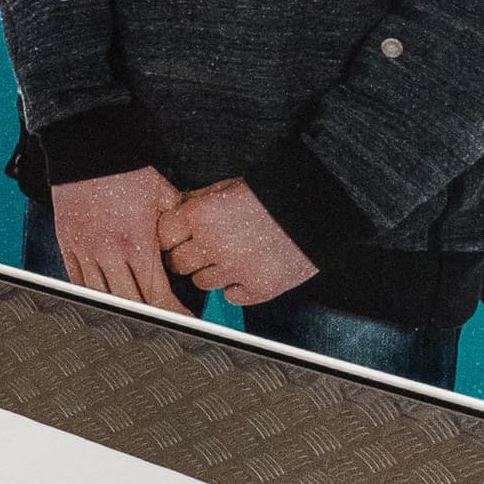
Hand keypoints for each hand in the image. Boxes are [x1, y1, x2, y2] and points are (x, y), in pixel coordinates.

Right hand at [50, 168, 189, 311]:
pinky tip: (106, 302)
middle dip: (150, 318)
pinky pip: (77, 282)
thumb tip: (199, 241)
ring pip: (101, 297)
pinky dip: (92, 295)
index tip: (183, 321)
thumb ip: (179, 224)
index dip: (172, 313)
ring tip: (136, 319)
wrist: (87, 149)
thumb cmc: (128, 171)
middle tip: (164, 325)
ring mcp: (84, 250)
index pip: (156, 293)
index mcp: (136, 242)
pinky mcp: (67, 244)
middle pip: (130, 303)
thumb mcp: (164, 195)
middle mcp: (108, 252)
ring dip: (120, 311)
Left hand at [158, 179, 320, 307]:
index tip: (178, 238)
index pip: (164, 236)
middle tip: (203, 249)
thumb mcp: (229, 185)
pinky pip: (231, 297)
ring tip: (230, 258)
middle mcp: (213, 245)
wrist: (319, 207)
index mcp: (201, 216)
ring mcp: (235, 270)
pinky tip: (247, 271)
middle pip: (178, 263)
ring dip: (211, 273)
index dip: (171, 237)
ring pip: (201, 283)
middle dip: (187, 256)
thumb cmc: (277, 192)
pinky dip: (236, 288)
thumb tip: (178, 210)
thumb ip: (199, 200)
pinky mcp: (258, 288)